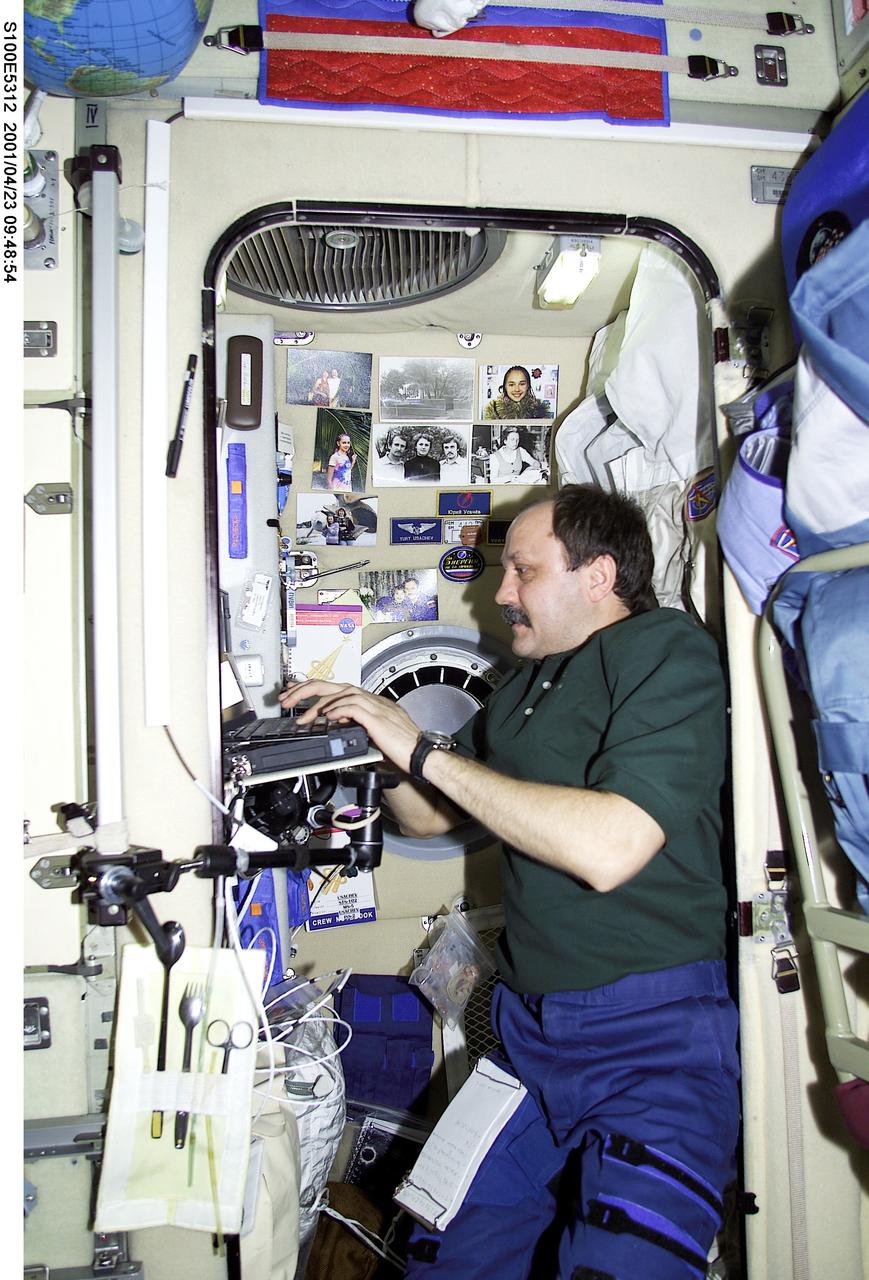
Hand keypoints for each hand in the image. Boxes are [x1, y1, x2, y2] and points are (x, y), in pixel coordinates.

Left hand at [279, 679, 420, 773]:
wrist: (421, 755)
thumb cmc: (403, 748)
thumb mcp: (373, 734)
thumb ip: (357, 724)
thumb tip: (337, 723)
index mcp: (371, 703)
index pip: (338, 689)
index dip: (315, 689)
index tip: (296, 694)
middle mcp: (373, 700)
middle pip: (335, 685)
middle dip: (307, 690)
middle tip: (288, 699)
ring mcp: (376, 707)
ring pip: (342, 693)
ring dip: (319, 704)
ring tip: (304, 717)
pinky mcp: (378, 718)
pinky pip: (353, 707)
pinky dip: (338, 709)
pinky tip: (327, 717)